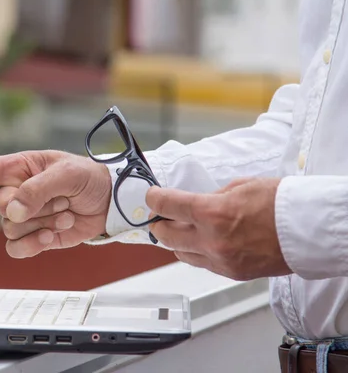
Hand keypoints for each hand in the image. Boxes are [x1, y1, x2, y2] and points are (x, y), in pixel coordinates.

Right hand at [0, 151, 111, 257]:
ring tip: (65, 210)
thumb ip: (36, 189)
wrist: (108, 203)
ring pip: (11, 229)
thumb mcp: (66, 173)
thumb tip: (11, 212)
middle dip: (34, 206)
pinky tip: (53, 233)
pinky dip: (35, 243)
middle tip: (61, 197)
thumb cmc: (88, 177)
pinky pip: (17, 248)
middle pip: (2, 208)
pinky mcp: (33, 236)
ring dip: (43, 222)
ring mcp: (23, 217)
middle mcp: (15, 192)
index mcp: (18, 168)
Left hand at [146, 178, 290, 280]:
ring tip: (181, 229)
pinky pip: (202, 264)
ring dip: (175, 240)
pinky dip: (196, 252)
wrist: (309, 230)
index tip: (152, 197)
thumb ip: (212, 196)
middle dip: (159, 224)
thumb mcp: (240, 186)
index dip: (154, 199)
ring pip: (180, 254)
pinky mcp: (231, 273)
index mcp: (212, 213)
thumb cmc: (281, 203)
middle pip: (165, 235)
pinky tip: (202, 241)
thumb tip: (195, 203)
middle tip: (160, 216)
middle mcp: (211, 240)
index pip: (166, 206)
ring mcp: (221, 260)